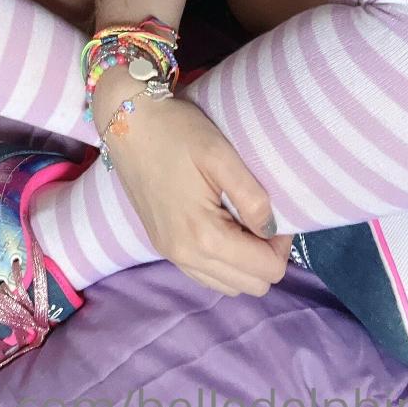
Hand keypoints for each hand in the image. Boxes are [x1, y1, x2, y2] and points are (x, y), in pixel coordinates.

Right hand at [96, 82, 292, 296]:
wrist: (126, 121)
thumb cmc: (175, 131)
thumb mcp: (220, 154)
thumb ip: (251, 196)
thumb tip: (272, 229)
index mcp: (202, 236)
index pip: (266, 270)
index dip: (281, 244)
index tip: (272, 211)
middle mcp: (184, 255)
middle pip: (251, 286)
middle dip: (266, 256)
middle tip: (259, 216)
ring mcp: (169, 253)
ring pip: (228, 286)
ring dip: (245, 262)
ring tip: (241, 221)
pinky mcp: (160, 245)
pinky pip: (204, 274)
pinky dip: (222, 262)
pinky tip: (220, 227)